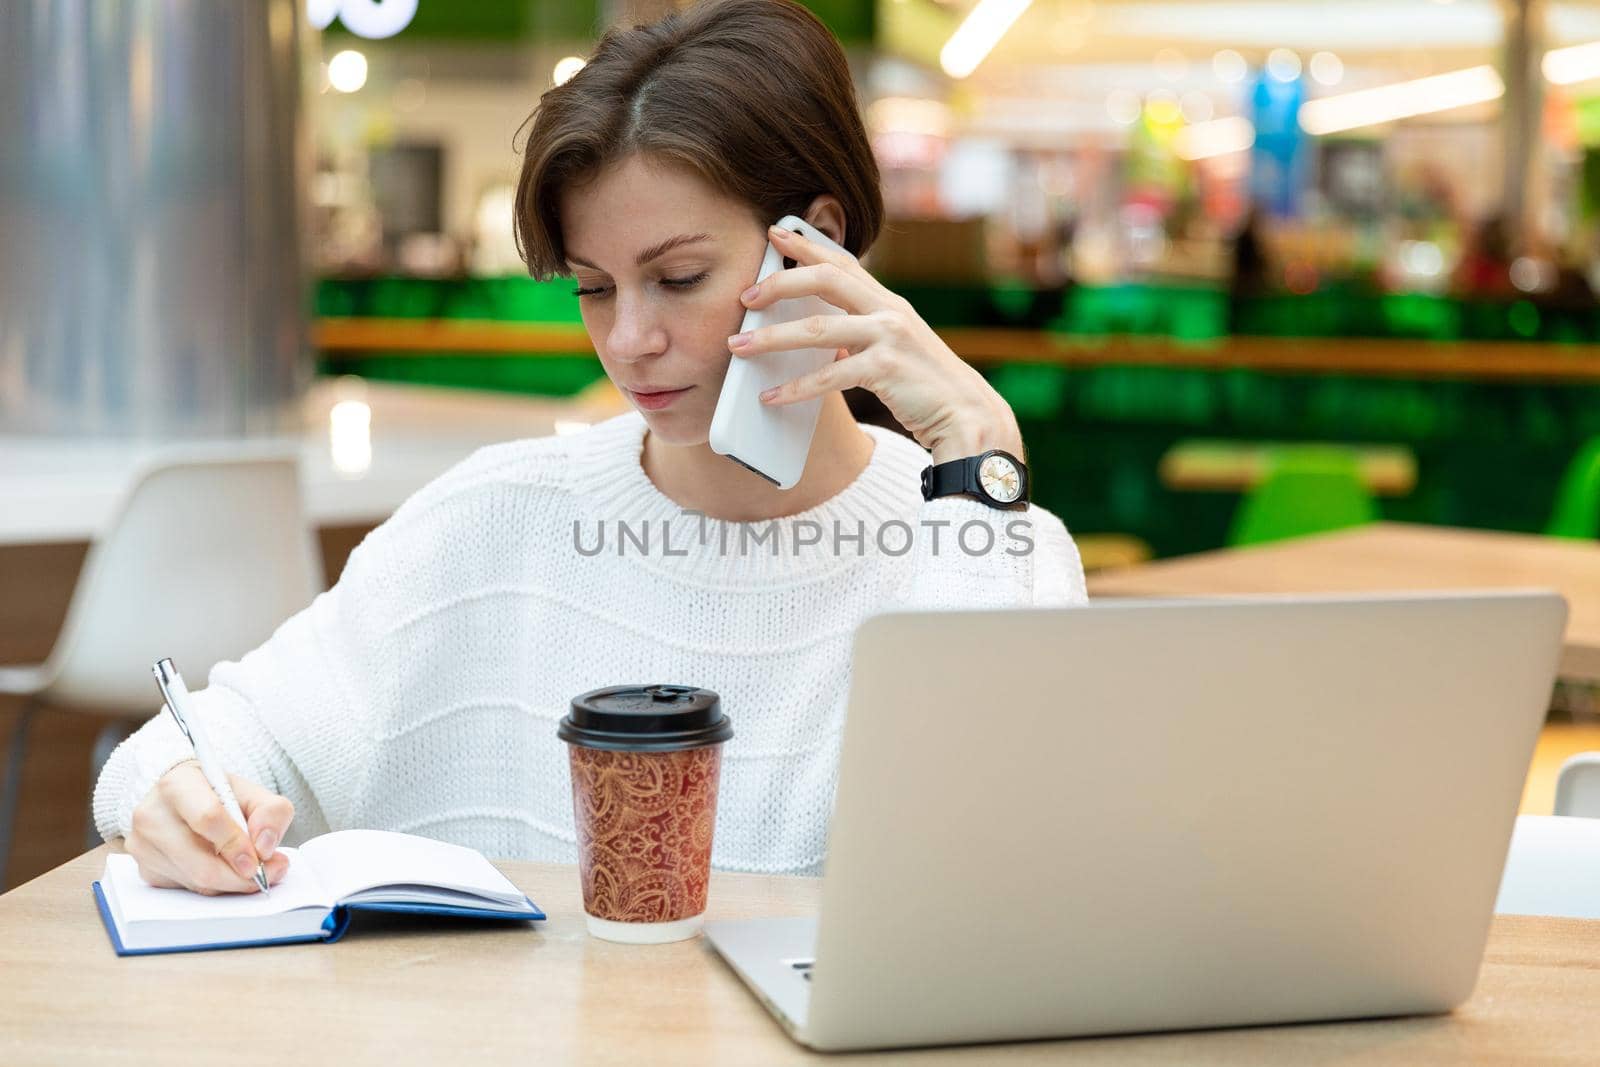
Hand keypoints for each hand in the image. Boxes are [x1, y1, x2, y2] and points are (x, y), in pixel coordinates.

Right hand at [124, 761, 293, 894]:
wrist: (183, 796)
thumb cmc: (216, 793)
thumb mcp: (252, 791)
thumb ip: (271, 812)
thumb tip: (265, 847)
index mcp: (177, 785)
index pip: (207, 819)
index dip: (237, 844)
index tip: (260, 859)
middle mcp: (152, 816)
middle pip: (201, 863)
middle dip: (241, 876)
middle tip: (269, 873)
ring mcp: (143, 846)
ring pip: (197, 881)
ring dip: (231, 882)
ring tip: (251, 868)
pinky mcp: (145, 869)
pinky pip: (187, 888)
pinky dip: (214, 885)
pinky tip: (223, 867)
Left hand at [728, 224, 1024, 464]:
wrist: (969, 416)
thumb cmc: (927, 387)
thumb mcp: (895, 349)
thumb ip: (862, 335)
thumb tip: (820, 337)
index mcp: (889, 303)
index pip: (843, 261)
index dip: (807, 245)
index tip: (775, 233)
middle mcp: (890, 310)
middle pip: (825, 279)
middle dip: (779, 282)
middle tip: (744, 296)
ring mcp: (890, 337)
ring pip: (817, 327)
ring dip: (771, 338)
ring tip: (738, 346)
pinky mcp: (887, 368)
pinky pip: (829, 375)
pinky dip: (795, 387)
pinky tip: (770, 396)